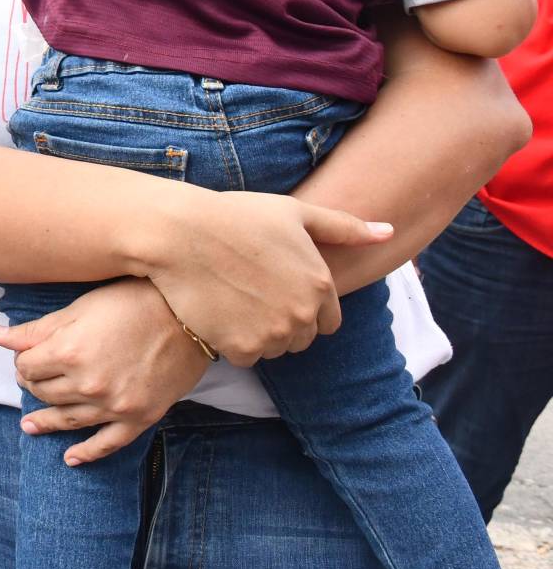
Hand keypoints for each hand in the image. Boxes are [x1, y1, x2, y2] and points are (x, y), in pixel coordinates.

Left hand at [0, 278, 209, 465]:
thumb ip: (33, 330)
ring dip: (45, 422)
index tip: (28, 357)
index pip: (26, 367)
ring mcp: (113, 406)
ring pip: (67, 419)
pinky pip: (106, 443)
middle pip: (44, 393)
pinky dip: (86, 453)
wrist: (187, 317)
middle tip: (32, 380)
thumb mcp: (77, 309)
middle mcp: (87, 384)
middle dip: (34, 386)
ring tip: (30, 426)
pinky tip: (70, 458)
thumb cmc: (130, 303)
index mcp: (68, 353)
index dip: (23, 362)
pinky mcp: (138, 418)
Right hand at [142, 189, 391, 364]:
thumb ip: (344, 227)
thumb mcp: (294, 212)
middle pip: (301, 338)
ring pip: (274, 349)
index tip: (274, 288)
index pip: (327, 320)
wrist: (180, 233)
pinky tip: (218, 312)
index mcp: (320, 283)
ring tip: (232, 300)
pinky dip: (232, 341)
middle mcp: (304, 313)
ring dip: (258, 333)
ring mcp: (274, 334)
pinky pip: (246, 356)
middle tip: (250, 292)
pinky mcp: (243, 349)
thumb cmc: (234, 216)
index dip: (302, 305)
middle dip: (282, 322)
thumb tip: (389, 231)